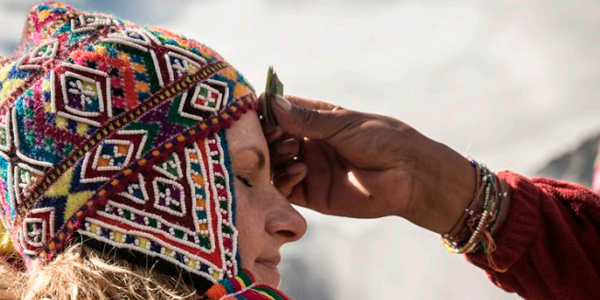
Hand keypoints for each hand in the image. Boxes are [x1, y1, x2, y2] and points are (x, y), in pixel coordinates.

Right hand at [264, 94, 475, 233]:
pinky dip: (284, 180)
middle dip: (268, 137)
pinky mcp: (312, 195)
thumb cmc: (382, 140)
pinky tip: (301, 171)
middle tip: (275, 135)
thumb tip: (271, 102)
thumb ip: (306, 118)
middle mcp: (308, 144)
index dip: (266, 112)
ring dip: (276, 157)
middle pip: (272, 140)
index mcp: (316, 120)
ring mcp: (308, 169)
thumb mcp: (342, 124)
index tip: (258, 112)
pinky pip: (285, 190)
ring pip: (274, 165)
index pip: (280, 113)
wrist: (409, 176)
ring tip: (292, 152)